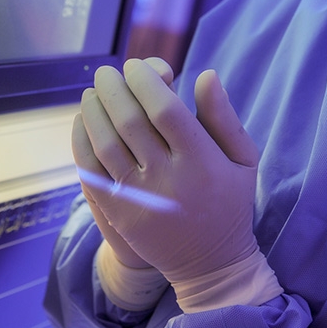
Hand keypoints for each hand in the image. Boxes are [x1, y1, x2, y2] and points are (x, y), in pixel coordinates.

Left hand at [73, 58, 279, 309]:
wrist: (210, 261)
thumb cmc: (232, 200)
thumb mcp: (244, 157)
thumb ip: (224, 116)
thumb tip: (205, 74)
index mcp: (202, 160)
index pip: (165, 109)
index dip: (146, 82)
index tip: (137, 66)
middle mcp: (169, 178)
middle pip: (130, 122)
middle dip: (114, 89)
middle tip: (107, 72)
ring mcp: (141, 198)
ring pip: (106, 144)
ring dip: (94, 111)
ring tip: (92, 92)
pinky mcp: (120, 215)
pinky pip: (92, 171)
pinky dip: (82, 143)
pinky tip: (83, 123)